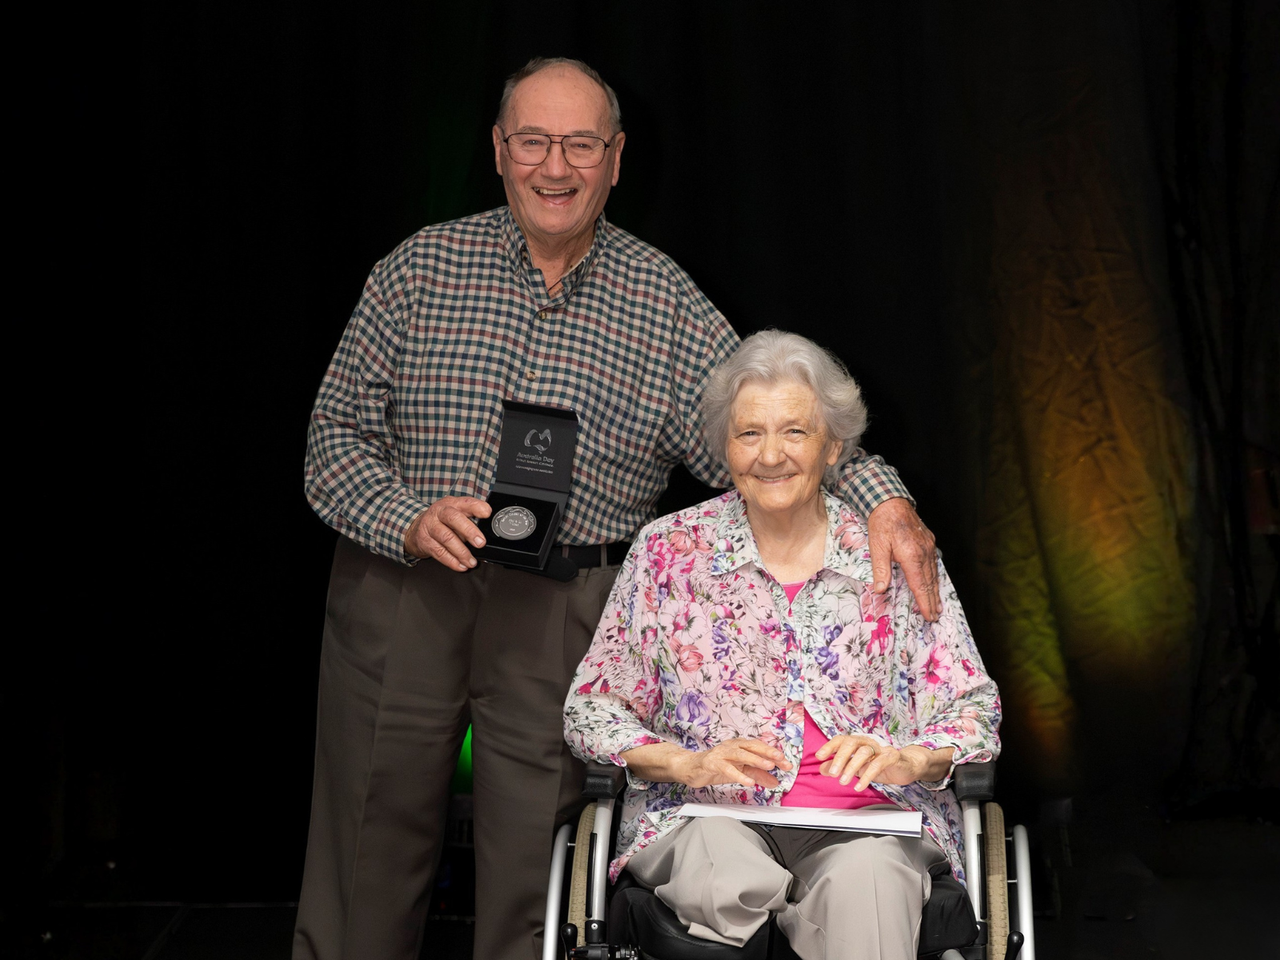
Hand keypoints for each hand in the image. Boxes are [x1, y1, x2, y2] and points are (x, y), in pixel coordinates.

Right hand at [404, 496, 491, 570]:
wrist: (415, 529)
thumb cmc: (441, 521)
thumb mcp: (455, 513)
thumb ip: (470, 518)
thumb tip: (486, 531)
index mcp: (451, 504)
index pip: (465, 502)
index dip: (476, 507)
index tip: (487, 513)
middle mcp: (439, 513)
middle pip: (454, 519)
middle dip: (469, 531)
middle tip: (480, 543)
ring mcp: (430, 526)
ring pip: (447, 538)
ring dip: (462, 552)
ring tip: (472, 561)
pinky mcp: (425, 541)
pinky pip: (439, 552)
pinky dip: (452, 561)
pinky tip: (461, 565)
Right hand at [679, 739, 791, 788]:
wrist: (691, 768)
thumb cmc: (716, 767)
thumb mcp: (740, 771)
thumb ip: (757, 775)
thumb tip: (775, 782)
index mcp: (739, 746)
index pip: (760, 748)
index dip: (773, 754)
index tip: (786, 763)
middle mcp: (731, 746)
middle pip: (752, 746)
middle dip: (768, 752)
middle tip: (781, 760)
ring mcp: (721, 753)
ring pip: (740, 754)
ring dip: (755, 759)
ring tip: (768, 765)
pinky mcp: (712, 763)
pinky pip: (727, 768)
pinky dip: (739, 775)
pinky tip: (748, 781)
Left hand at [816, 735, 953, 790]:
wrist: (906, 766)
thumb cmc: (880, 764)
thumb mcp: (857, 767)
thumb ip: (840, 766)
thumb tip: (822, 768)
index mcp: (858, 742)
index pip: (841, 740)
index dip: (829, 746)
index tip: (819, 756)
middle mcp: (868, 742)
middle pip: (851, 743)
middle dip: (840, 757)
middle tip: (833, 773)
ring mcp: (880, 748)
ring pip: (864, 752)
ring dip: (852, 767)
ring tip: (843, 781)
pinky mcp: (892, 757)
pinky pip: (878, 764)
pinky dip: (867, 775)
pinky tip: (859, 786)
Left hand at [866, 497, 939, 620]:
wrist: (890, 502)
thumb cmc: (882, 524)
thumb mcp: (877, 547)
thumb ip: (880, 569)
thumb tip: (880, 590)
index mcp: (912, 556)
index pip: (920, 585)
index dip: (924, 602)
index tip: (928, 615)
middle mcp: (924, 552)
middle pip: (930, 582)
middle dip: (932, 601)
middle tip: (935, 616)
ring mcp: (928, 546)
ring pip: (934, 573)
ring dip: (936, 590)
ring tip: (938, 605)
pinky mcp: (929, 541)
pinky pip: (934, 563)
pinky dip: (935, 576)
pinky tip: (935, 582)